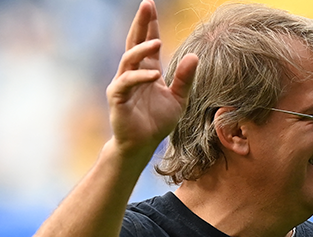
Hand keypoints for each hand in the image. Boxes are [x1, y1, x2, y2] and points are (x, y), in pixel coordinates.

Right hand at [106, 0, 197, 159]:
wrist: (142, 145)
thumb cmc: (157, 122)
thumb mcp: (178, 99)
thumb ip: (185, 79)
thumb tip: (195, 56)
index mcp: (147, 71)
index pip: (148, 43)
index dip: (151, 25)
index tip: (152, 6)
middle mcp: (133, 73)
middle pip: (135, 42)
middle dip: (141, 24)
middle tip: (147, 4)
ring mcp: (123, 84)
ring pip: (129, 59)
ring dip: (142, 49)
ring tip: (158, 41)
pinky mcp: (117, 98)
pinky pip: (127, 83)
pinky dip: (141, 77)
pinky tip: (155, 75)